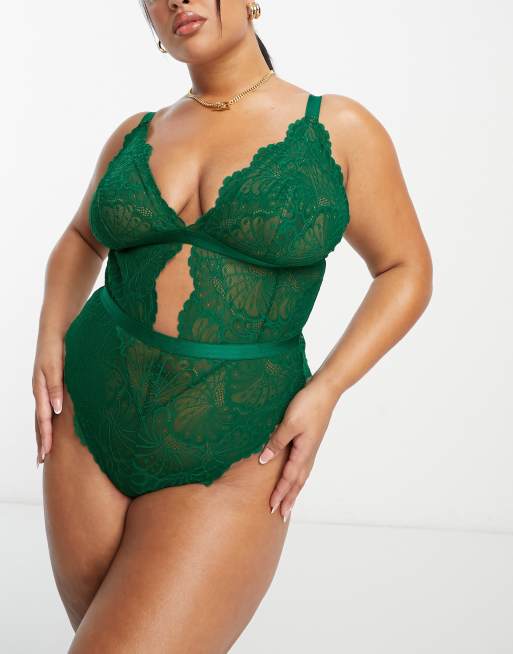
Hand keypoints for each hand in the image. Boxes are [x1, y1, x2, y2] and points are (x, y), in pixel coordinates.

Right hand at [32, 334, 64, 466]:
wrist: (56, 328)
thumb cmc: (56, 346)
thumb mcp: (55, 366)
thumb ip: (56, 387)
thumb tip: (56, 411)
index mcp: (41, 390)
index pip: (42, 420)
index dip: (45, 438)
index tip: (45, 455)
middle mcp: (41, 391)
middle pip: (38, 422)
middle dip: (41, 441)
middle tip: (41, 460)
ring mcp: (45, 388)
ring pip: (41, 415)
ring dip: (43, 433)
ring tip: (45, 448)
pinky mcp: (51, 383)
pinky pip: (48, 406)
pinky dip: (48, 420)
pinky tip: (52, 424)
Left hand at [259, 376, 337, 521]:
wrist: (325, 391)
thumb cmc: (307, 405)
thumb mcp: (289, 423)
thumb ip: (277, 442)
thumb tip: (263, 460)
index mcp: (303, 451)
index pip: (289, 478)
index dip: (280, 493)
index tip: (272, 507)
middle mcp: (308, 453)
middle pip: (298, 482)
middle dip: (289, 498)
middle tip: (282, 515)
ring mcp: (310, 447)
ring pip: (301, 475)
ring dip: (294, 491)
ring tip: (288, 503)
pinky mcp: (310, 441)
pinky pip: (302, 465)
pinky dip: (298, 477)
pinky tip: (295, 477)